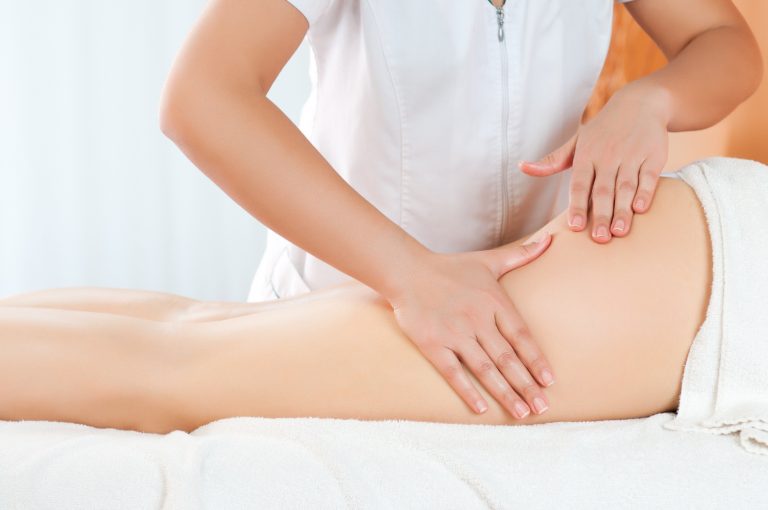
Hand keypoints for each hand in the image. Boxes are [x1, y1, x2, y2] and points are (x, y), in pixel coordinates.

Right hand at [385, 233, 555, 418]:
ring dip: (505, 393)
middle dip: (526, 384)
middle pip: (507, 358)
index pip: (521, 336)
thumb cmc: (450, 268)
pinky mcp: (432, 344)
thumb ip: (521, 255)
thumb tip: (552, 241)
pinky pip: (453, 372)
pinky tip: (482, 408)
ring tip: (521, 413)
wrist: (407, 271)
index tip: (549, 381)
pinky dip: (468, 391)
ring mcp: (455, 333)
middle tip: (542, 407)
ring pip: (485, 369)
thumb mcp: (488, 260)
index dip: (536, 360)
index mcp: (494, 301)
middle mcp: (477, 319)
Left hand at [519, 83, 670, 242]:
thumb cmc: (603, 130)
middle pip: (603, 190)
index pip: (579, 184)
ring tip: (619, 232)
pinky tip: (640, 209)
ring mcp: (631, 156)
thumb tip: (522, 167)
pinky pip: (648, 177)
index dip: (578, 206)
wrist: (640, 103)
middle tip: (600, 239)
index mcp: (586, 155)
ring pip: (625, 187)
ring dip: (622, 210)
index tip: (576, 227)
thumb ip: (552, 161)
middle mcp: (608, 156)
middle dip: (601, 216)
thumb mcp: (577, 142)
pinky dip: (645, 192)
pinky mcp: (653, 156)